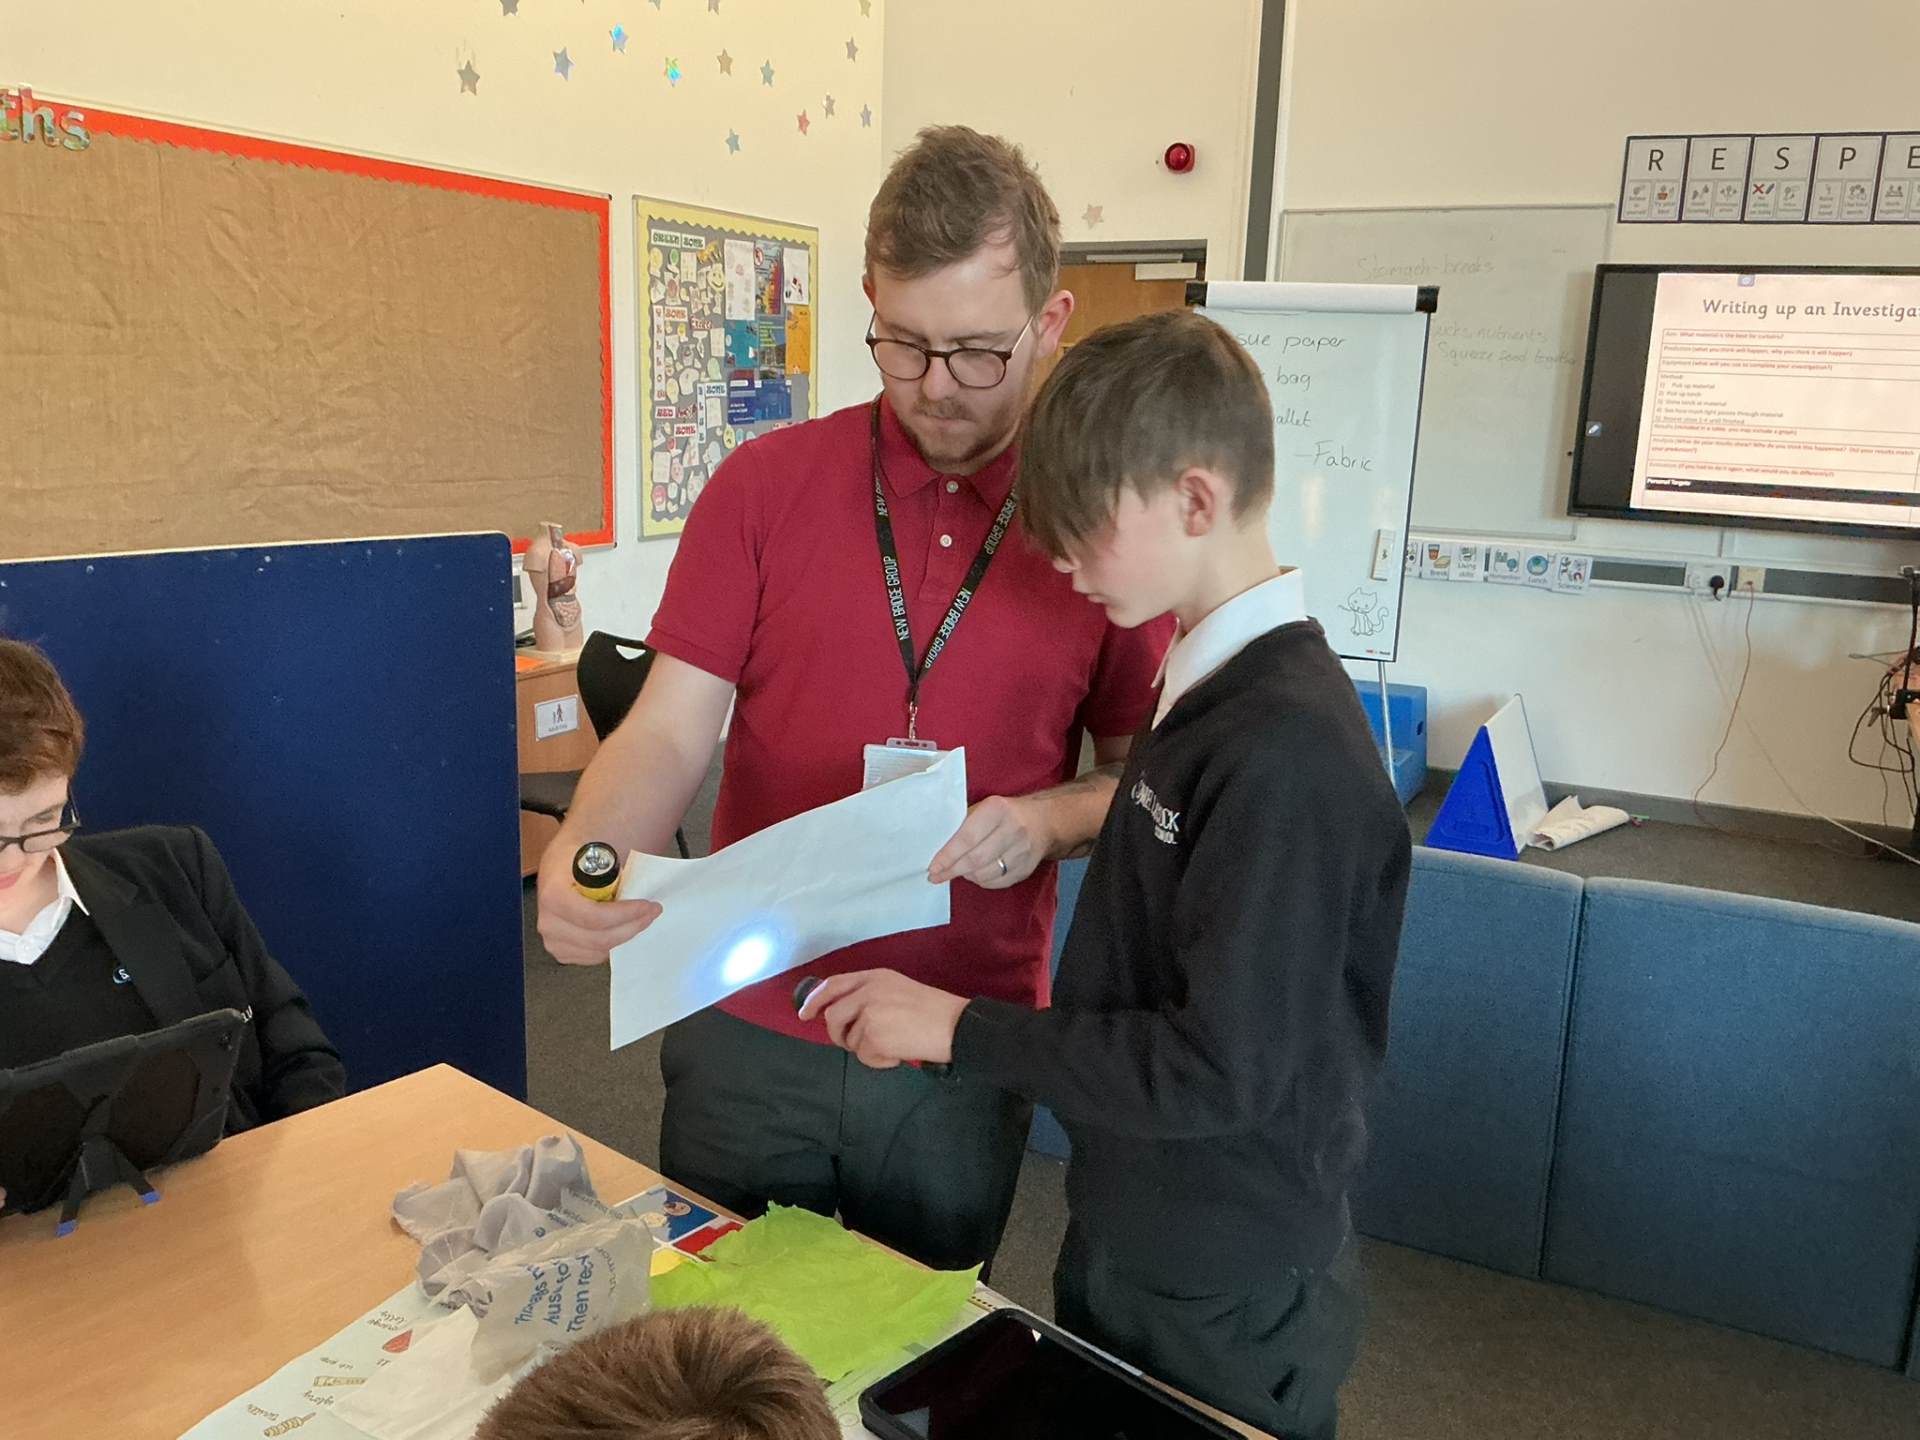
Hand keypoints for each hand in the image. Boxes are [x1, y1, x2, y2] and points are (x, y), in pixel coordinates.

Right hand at [535, 843, 661, 965]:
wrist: (557, 868)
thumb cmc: (575, 860)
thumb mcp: (595, 856)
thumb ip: (614, 877)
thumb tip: (640, 893)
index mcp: (554, 896)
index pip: (595, 917)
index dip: (626, 915)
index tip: (647, 905)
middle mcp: (548, 922)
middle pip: (599, 938)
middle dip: (632, 926)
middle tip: (652, 912)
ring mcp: (551, 940)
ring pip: (599, 950)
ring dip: (625, 936)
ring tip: (639, 919)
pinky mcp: (559, 951)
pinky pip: (593, 956)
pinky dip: (612, 944)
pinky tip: (619, 928)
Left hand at [797, 970, 967, 1069]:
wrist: (955, 1026)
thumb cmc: (933, 1011)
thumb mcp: (898, 989)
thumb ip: (870, 995)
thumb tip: (841, 1014)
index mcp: (875, 976)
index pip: (834, 984)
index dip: (815, 999)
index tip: (805, 1014)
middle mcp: (868, 990)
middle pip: (833, 1015)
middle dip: (837, 1034)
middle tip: (850, 1043)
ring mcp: (869, 1013)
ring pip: (849, 1040)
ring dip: (867, 1049)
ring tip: (893, 1045)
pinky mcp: (874, 1035)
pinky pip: (864, 1056)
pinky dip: (879, 1061)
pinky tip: (899, 1054)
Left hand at [928, 794, 1049, 889]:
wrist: (1043, 822)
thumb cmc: (1004, 814)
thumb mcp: (984, 808)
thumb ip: (963, 825)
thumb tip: (937, 850)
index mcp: (997, 809)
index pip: (967, 837)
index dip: (947, 856)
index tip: (933, 867)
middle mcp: (1013, 829)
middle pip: (976, 859)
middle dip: (952, 870)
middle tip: (937, 876)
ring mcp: (1023, 851)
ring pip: (986, 874)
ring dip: (967, 876)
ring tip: (959, 871)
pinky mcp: (1027, 868)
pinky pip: (997, 882)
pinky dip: (982, 881)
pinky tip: (977, 873)